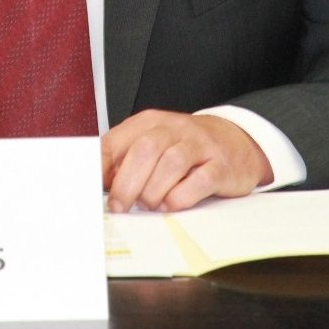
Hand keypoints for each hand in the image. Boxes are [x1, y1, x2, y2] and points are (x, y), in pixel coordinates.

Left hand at [102, 109, 272, 212]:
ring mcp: (199, 146)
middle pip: (144, 151)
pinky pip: (200, 180)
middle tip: (119, 206)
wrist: (236, 140)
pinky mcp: (221, 166)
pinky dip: (182, 196)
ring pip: (171, 163)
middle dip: (127, 183)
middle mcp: (174, 129)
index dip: (101, 165)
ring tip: (148, 205)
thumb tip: (100, 182)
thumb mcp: (154, 142)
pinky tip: (172, 204)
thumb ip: (128, 157)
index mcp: (149, 123)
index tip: (92, 186)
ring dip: (154, 190)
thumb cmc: (186, 146)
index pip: (117, 140)